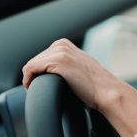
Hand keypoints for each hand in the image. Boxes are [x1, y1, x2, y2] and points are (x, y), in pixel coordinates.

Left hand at [22, 38, 136, 136]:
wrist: (108, 92)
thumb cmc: (95, 86)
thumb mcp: (79, 67)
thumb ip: (67, 63)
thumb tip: (56, 72)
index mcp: (64, 44)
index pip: (40, 57)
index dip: (38, 72)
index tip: (42, 83)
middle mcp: (61, 45)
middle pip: (34, 60)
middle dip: (35, 75)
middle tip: (41, 89)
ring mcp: (60, 52)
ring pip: (31, 65)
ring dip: (31, 79)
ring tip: (38, 90)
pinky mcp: (57, 62)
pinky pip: (30, 70)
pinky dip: (28, 80)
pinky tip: (34, 89)